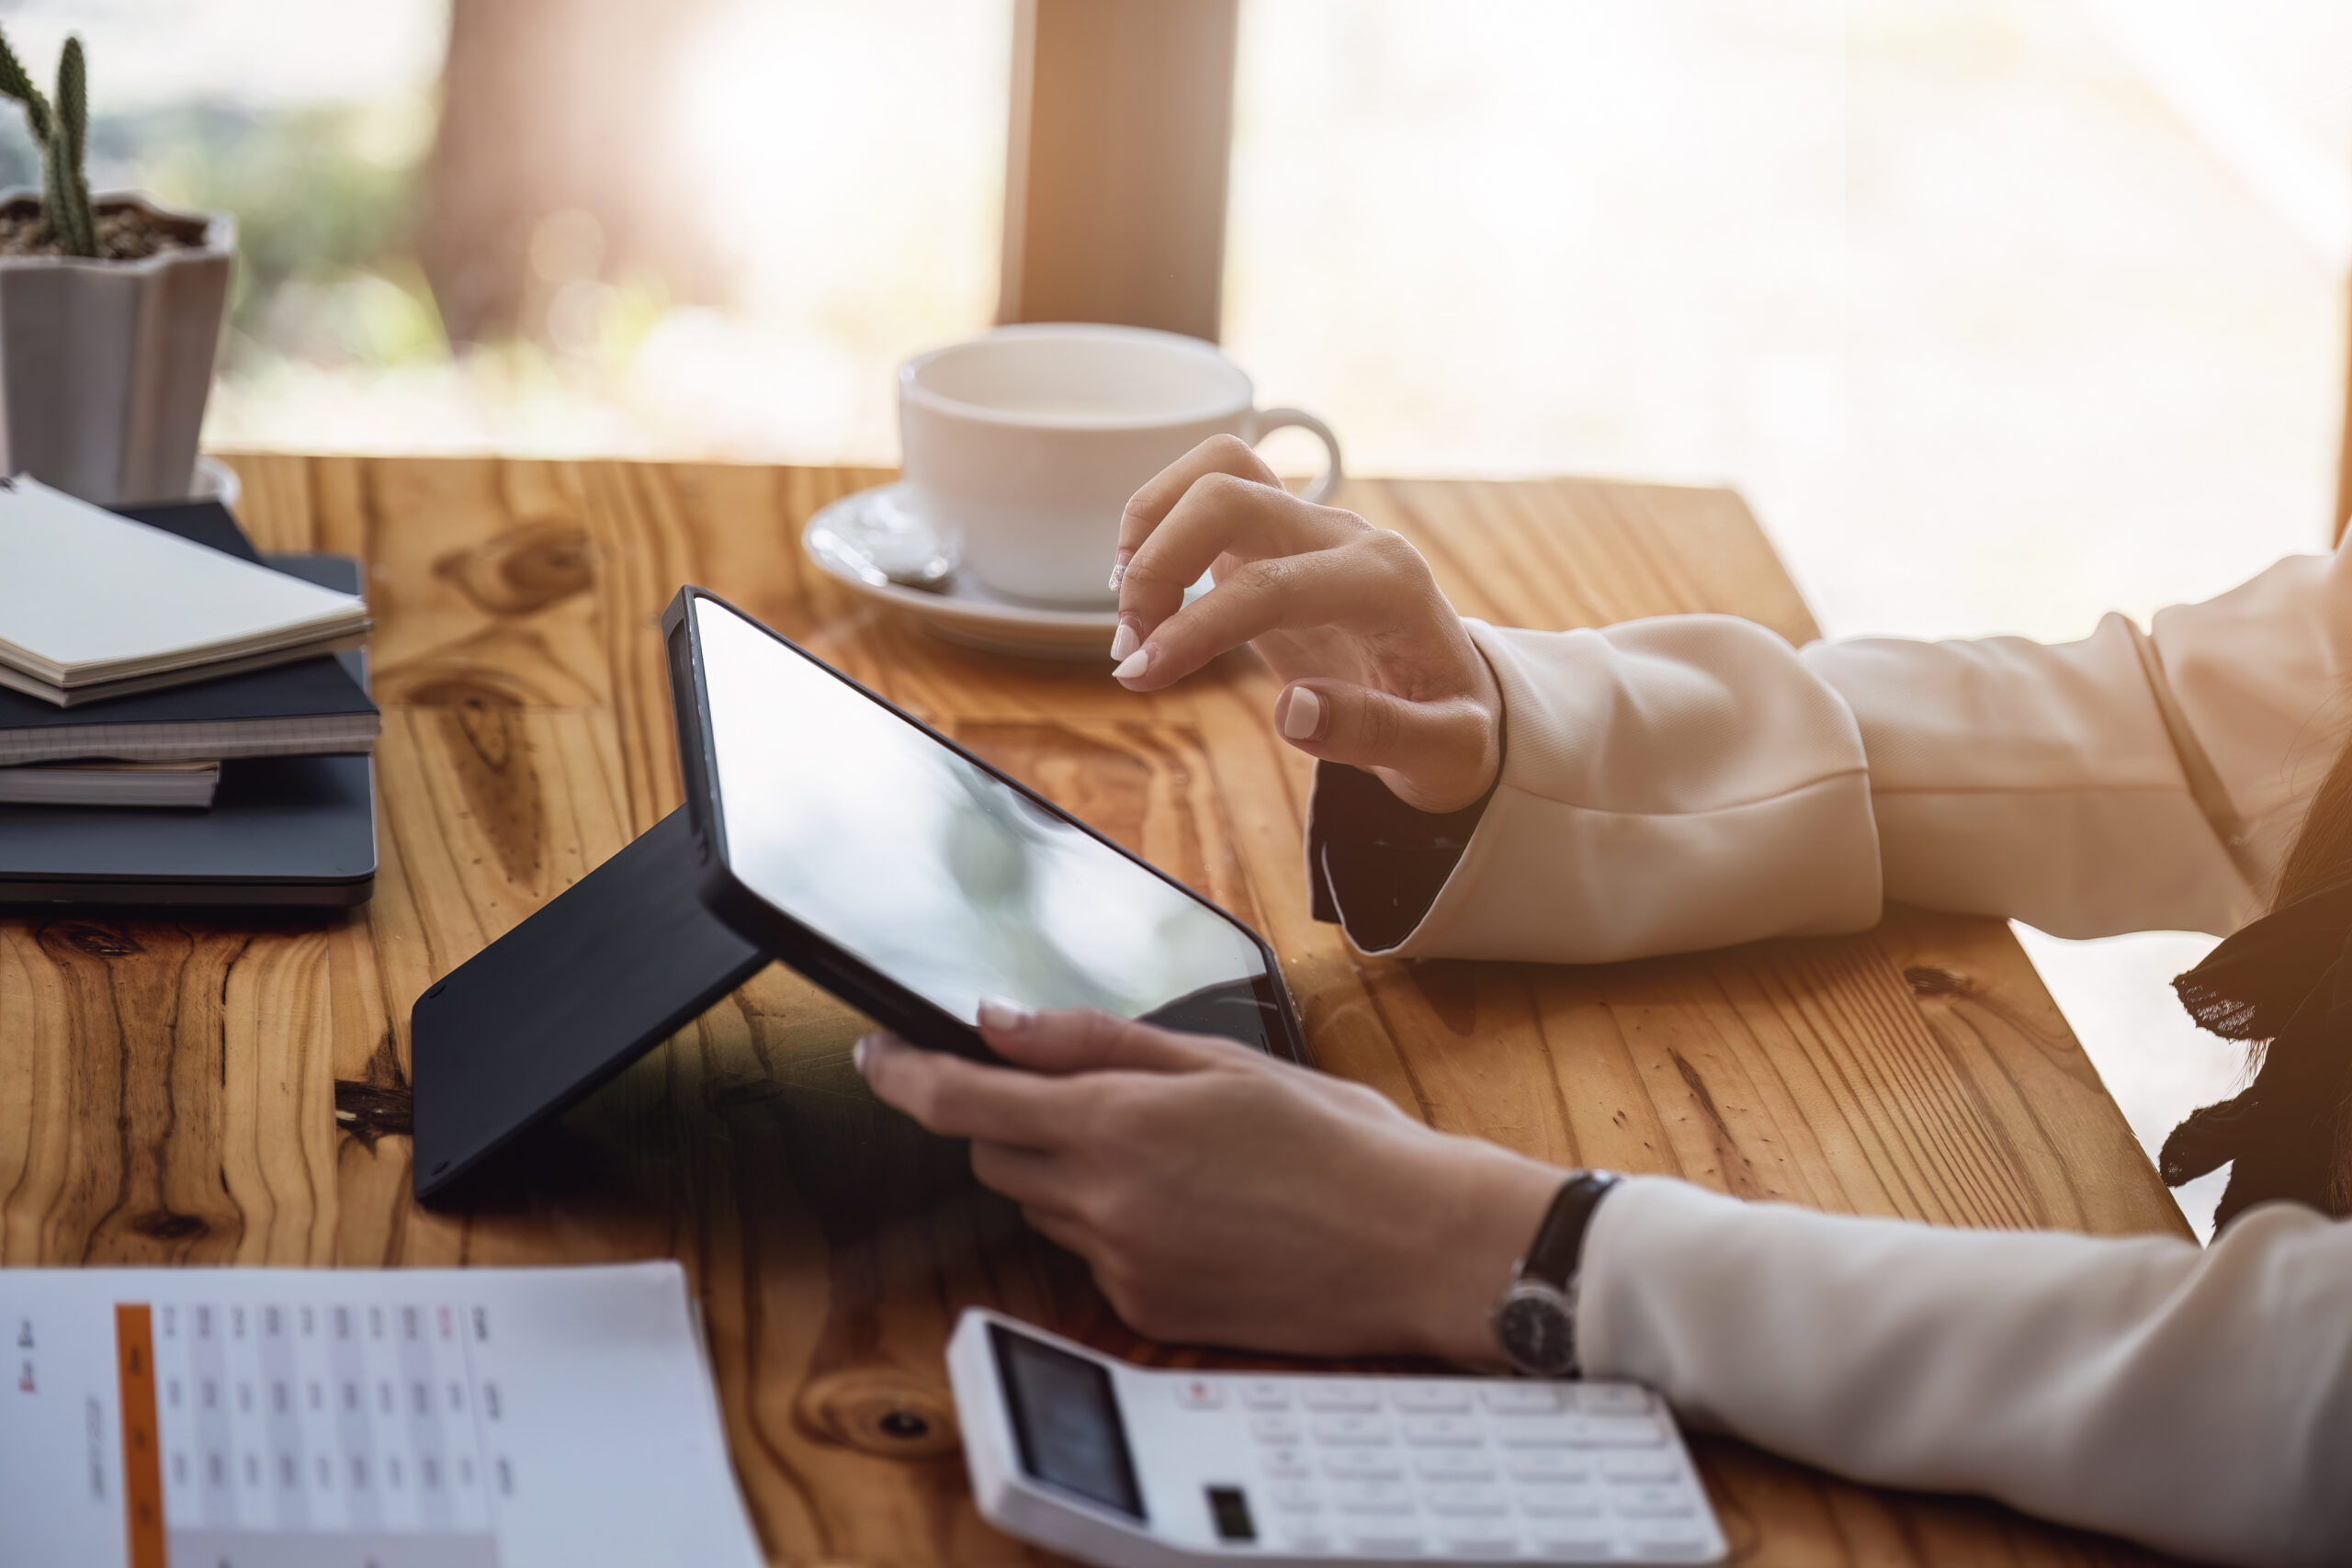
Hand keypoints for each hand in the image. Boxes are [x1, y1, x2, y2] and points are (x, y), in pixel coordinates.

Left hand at [856, 1004, 1559, 1360]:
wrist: (1416, 1246)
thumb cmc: (1341, 1143)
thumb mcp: (1221, 1061)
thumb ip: (1095, 1041)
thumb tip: (1000, 1022)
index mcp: (1117, 1122)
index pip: (963, 1101)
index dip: (903, 1075)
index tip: (874, 1055)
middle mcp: (1104, 1201)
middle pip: (995, 1157)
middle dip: (1013, 1121)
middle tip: (1093, 1097)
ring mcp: (1122, 1265)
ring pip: (1043, 1208)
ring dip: (1069, 1174)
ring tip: (1173, 1156)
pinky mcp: (1146, 1310)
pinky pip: (1093, 1258)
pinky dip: (1115, 1226)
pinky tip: (1195, 1211)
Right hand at [1108, 437, 1504, 813]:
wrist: (1459, 696)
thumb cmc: (1452, 726)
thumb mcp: (1444, 753)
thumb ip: (1378, 734)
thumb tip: (1294, 711)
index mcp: (1388, 585)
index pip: (1270, 583)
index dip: (1195, 624)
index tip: (1143, 675)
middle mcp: (1346, 537)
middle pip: (1228, 492)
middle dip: (1158, 562)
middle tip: (1132, 649)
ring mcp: (1310, 528)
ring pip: (1217, 469)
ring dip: (1150, 530)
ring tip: (1131, 618)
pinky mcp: (1277, 538)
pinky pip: (1209, 494)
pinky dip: (1161, 529)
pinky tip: (1146, 599)